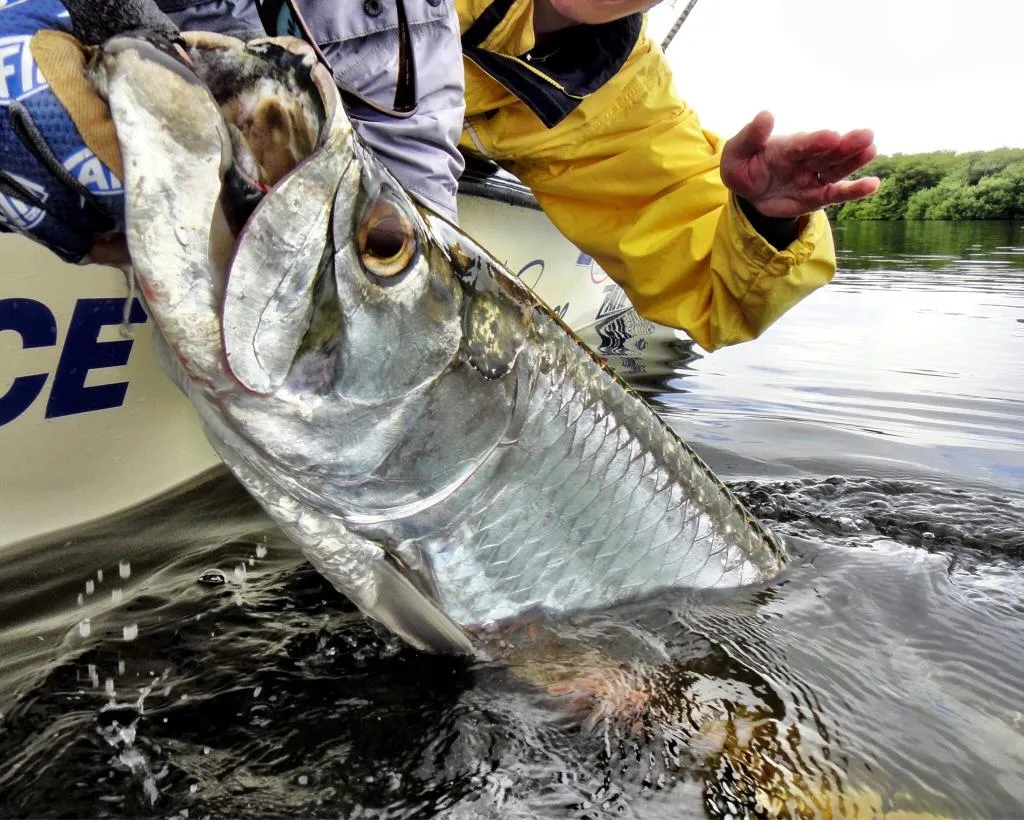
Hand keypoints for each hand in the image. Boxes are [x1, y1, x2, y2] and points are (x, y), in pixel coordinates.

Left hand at [720, 111, 879, 218]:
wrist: (749, 194)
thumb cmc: (743, 167)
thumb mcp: (736, 154)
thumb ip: (750, 137)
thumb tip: (765, 115)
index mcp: (786, 147)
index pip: (803, 144)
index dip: (816, 141)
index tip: (832, 136)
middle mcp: (805, 159)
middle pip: (827, 153)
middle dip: (846, 145)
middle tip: (866, 135)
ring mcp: (813, 177)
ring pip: (836, 169)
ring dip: (854, 161)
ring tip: (871, 150)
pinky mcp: (818, 196)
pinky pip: (837, 194)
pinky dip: (854, 190)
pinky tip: (873, 185)